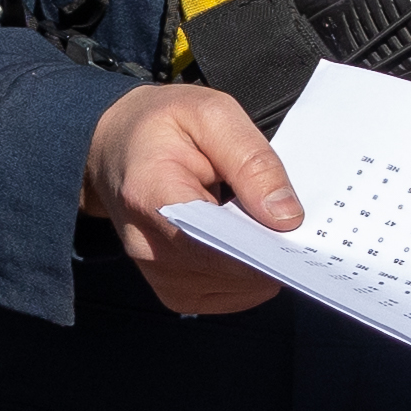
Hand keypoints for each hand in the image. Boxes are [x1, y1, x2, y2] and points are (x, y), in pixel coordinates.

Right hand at [80, 81, 294, 317]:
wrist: (114, 149)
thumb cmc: (161, 126)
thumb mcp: (211, 114)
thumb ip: (251, 161)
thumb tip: (286, 217)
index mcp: (149, 195)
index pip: (208, 242)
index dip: (258, 248)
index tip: (296, 239)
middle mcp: (148, 246)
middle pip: (226, 270)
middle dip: (268, 251)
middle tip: (293, 223)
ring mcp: (158, 274)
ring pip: (233, 289)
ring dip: (259, 262)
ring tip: (263, 224)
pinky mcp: (173, 290)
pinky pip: (226, 296)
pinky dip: (248, 274)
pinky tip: (249, 242)